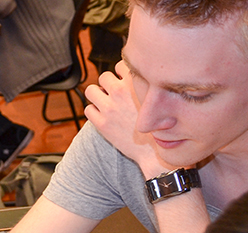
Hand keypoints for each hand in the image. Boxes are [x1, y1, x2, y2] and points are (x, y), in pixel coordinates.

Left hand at [84, 61, 167, 176]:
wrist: (155, 151)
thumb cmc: (159, 125)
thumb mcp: (156, 98)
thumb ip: (143, 86)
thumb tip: (136, 74)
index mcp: (136, 84)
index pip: (120, 65)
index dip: (121, 74)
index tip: (123, 81)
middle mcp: (120, 92)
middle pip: (103, 76)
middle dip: (107, 84)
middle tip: (113, 94)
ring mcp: (109, 107)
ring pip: (90, 90)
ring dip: (96, 95)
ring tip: (104, 103)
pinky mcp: (101, 123)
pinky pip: (88, 109)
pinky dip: (93, 111)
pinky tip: (103, 116)